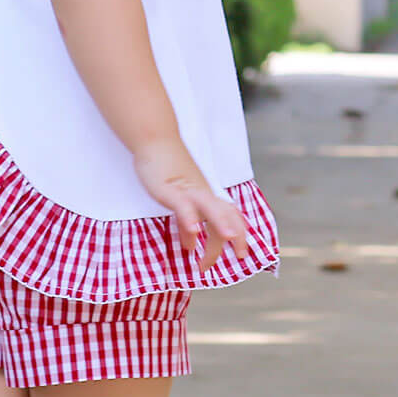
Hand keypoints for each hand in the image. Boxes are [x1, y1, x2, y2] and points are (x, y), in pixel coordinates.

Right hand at [132, 144, 252, 272]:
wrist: (155, 138)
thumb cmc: (166, 168)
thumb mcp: (179, 198)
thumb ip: (186, 223)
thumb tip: (191, 245)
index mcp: (207, 196)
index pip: (231, 216)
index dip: (241, 235)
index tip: (242, 255)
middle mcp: (202, 194)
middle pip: (226, 215)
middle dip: (234, 238)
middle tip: (237, 257)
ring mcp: (188, 191)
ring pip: (211, 208)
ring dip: (221, 225)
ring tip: (227, 240)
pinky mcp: (171, 189)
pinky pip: (183, 205)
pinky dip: (190, 219)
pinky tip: (193, 232)